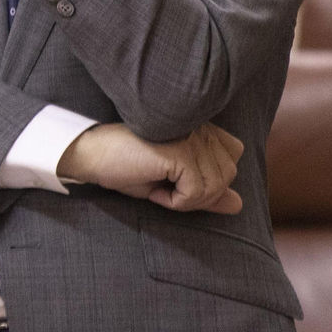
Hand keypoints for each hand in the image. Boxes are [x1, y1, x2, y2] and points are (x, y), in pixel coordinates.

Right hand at [57, 122, 243, 214]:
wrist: (92, 156)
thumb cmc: (127, 167)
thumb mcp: (172, 185)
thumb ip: (206, 192)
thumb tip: (239, 204)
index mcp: (198, 127)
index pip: (233, 155)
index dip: (210, 178)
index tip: (177, 180)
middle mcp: (198, 126)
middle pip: (228, 174)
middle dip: (201, 194)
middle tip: (167, 191)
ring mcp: (190, 136)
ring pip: (216, 186)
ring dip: (188, 200)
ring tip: (160, 189)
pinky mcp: (180, 151)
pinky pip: (196, 191)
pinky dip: (176, 202)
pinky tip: (155, 192)